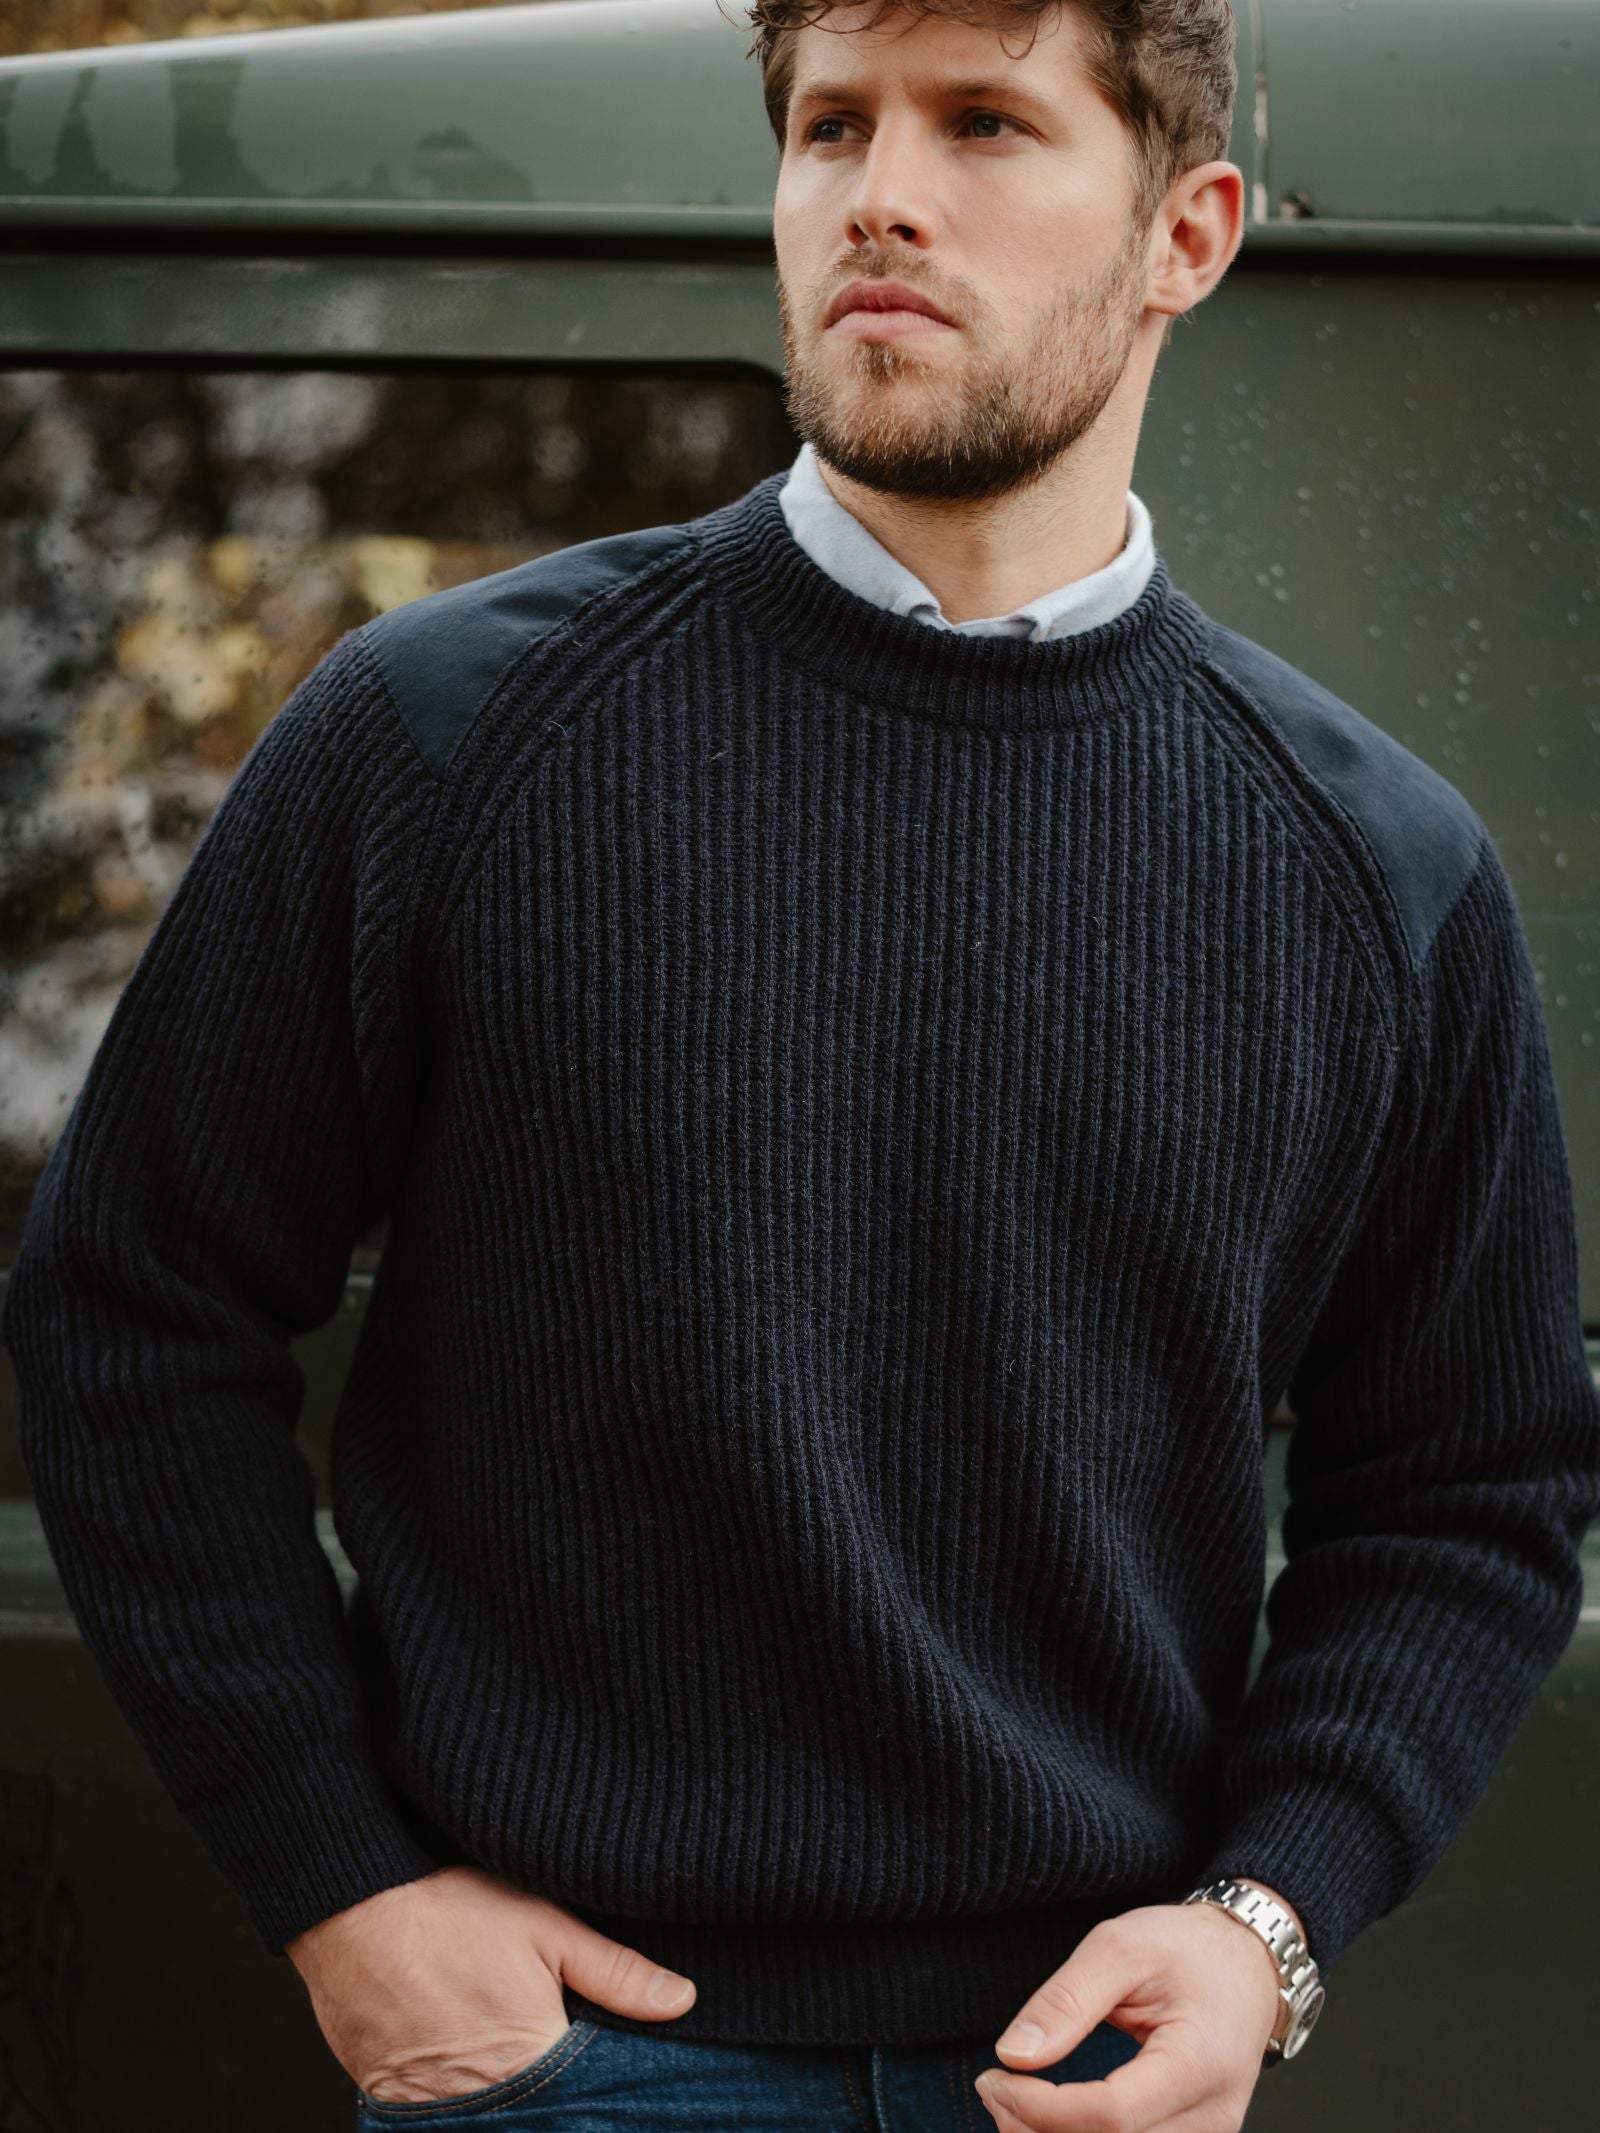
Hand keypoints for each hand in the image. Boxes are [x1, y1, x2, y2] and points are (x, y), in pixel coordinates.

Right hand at [283, 1864, 696, 2105]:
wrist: (349, 1905)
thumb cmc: (448, 1908)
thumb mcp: (544, 1924)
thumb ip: (615, 1972)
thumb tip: (682, 2001)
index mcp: (529, 2061)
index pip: (588, 2107)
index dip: (607, 2100)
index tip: (623, 2094)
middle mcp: (480, 2101)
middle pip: (541, 2121)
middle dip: (561, 2106)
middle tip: (563, 2068)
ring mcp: (429, 2110)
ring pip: (492, 2124)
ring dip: (516, 2108)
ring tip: (523, 2073)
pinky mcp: (391, 2104)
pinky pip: (442, 2121)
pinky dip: (467, 2106)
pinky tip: (479, 2077)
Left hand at [975, 1899, 1283, 2129]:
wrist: (1248, 1963)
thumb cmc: (1189, 1950)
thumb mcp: (1121, 1946)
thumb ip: (1066, 2000)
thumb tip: (1013, 2053)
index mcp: (1198, 2063)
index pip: (1112, 2116)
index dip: (1042, 2108)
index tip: (996, 2078)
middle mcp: (1212, 2117)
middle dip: (1038, 2131)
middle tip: (994, 2089)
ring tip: (1016, 2104)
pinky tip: (1051, 2121)